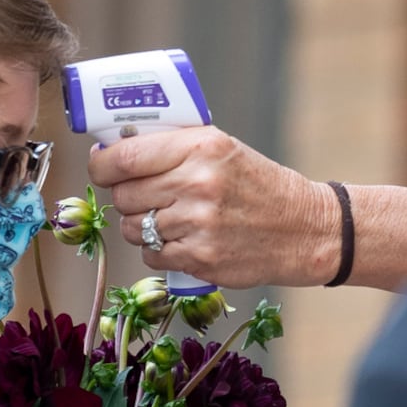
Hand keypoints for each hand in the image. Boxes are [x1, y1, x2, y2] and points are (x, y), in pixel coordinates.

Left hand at [88, 126, 340, 288]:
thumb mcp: (223, 149)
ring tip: (172, 217)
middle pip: (124, 194)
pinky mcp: (200, 258)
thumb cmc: (259, 185)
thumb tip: (113, 151)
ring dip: (144, 224)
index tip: (101, 165)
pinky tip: (186, 239)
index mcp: (201, 148)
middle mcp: (198, 184)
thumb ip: (173, 147)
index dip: (102, 164)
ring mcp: (199, 225)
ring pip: (134, 228)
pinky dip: (160, 250)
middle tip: (147, 193)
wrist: (304, 228)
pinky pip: (151, 256)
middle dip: (127, 195)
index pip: (124, 157)